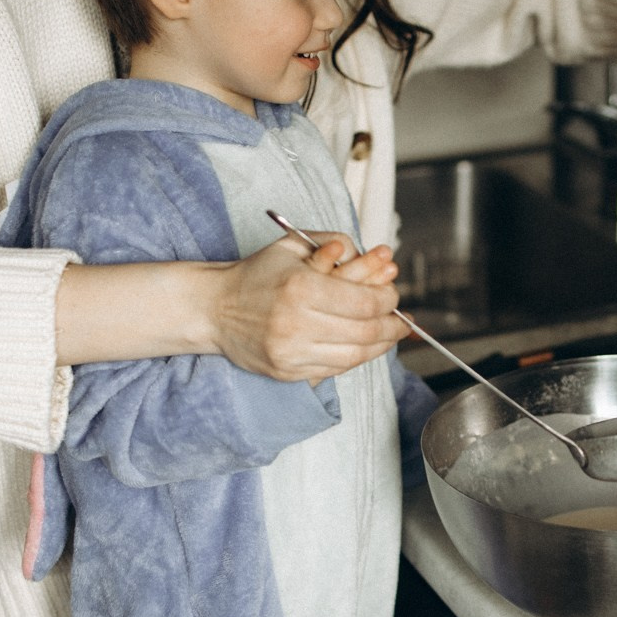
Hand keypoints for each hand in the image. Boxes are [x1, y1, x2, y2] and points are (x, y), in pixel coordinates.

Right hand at [213, 234, 407, 382]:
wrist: (214, 309)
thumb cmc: (257, 274)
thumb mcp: (294, 245)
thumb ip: (335, 244)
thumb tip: (381, 259)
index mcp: (300, 287)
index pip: (365, 301)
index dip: (389, 299)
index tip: (394, 295)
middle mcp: (296, 323)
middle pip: (365, 332)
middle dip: (392, 326)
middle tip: (402, 320)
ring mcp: (291, 352)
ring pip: (355, 356)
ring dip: (381, 346)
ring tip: (391, 334)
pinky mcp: (288, 372)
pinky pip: (335, 369)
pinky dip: (356, 358)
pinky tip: (365, 347)